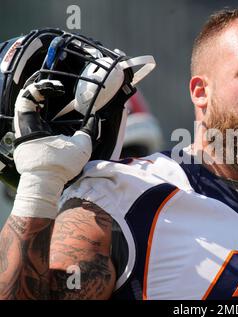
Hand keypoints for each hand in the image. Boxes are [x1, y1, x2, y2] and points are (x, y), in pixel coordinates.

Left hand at [11, 75, 97, 218]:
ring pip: (24, 116)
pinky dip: (38, 122)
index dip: (43, 87)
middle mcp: (22, 130)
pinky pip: (27, 128)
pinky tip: (51, 126)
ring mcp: (20, 139)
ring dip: (38, 109)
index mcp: (31, 125)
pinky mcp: (23, 148)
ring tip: (53, 107)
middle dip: (40, 95)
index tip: (58, 91)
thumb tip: (96, 119)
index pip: (28, 95)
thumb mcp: (81, 145)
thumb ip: (89, 129)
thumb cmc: (59, 166)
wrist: (44, 187)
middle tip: (54, 94)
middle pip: (24, 103)